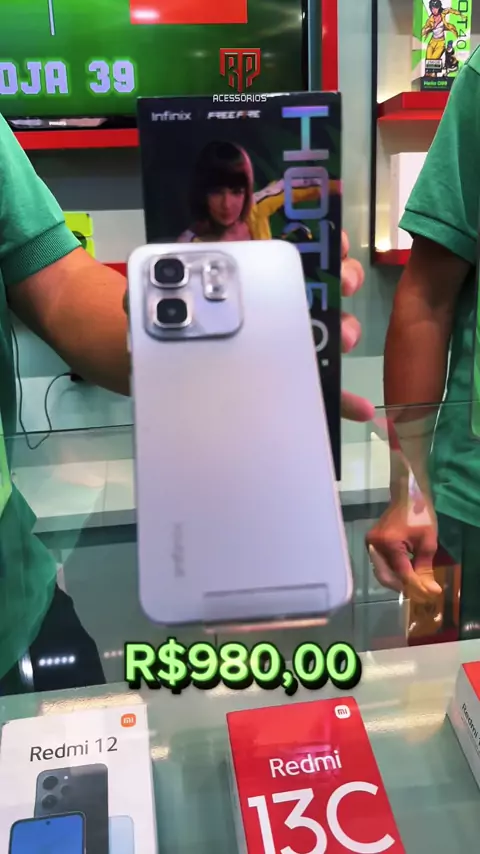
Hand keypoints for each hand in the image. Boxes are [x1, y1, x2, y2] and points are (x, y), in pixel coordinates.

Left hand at [124, 232, 374, 423]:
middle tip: (342, 285)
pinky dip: (341, 400)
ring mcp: (287, 343)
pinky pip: (320, 390)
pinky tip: (357, 408)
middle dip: (340, 281)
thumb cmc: (166, 322)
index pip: (296, 248)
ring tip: (342, 339)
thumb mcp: (156, 298)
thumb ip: (153, 288)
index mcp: (252, 274)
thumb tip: (142, 286)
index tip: (333, 242)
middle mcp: (279, 304)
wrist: (160, 367)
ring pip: (328, 332)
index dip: (321, 241)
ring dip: (343, 331)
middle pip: (323, 286)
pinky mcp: (288, 383)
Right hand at [366, 498, 441, 602]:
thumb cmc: (420, 515)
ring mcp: (370, 544)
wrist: (407, 496)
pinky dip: (393, 572)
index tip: (430, 595)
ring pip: (382, 572)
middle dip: (404, 587)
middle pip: (386, 576)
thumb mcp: (428, 542)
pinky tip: (406, 574)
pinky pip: (380, 564)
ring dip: (398, 581)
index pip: (401, 572)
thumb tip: (430, 591)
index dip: (416, 586)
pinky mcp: (370, 544)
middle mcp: (374, 545)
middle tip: (421, 593)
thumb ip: (426, 568)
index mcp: (389, 542)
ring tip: (415, 585)